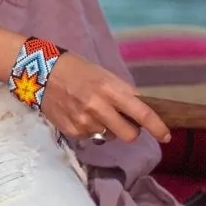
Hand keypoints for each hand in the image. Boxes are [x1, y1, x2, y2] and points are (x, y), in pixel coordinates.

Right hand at [38, 53, 169, 143]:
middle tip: (124, 122)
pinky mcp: (72, 131)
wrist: (39, 72)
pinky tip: (79, 114)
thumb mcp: (104, 75)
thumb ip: (121, 93)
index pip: (141, 113)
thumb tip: (138, 113)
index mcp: (110, 90)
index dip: (157, 127)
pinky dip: (90, 128)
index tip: (166, 135)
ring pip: (109, 136)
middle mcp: (98, 108)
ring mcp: (84, 122)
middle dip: (131, 131)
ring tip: (92, 111)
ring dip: (107, 128)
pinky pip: (91, 136)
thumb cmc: (76, 69)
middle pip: (129, 135)